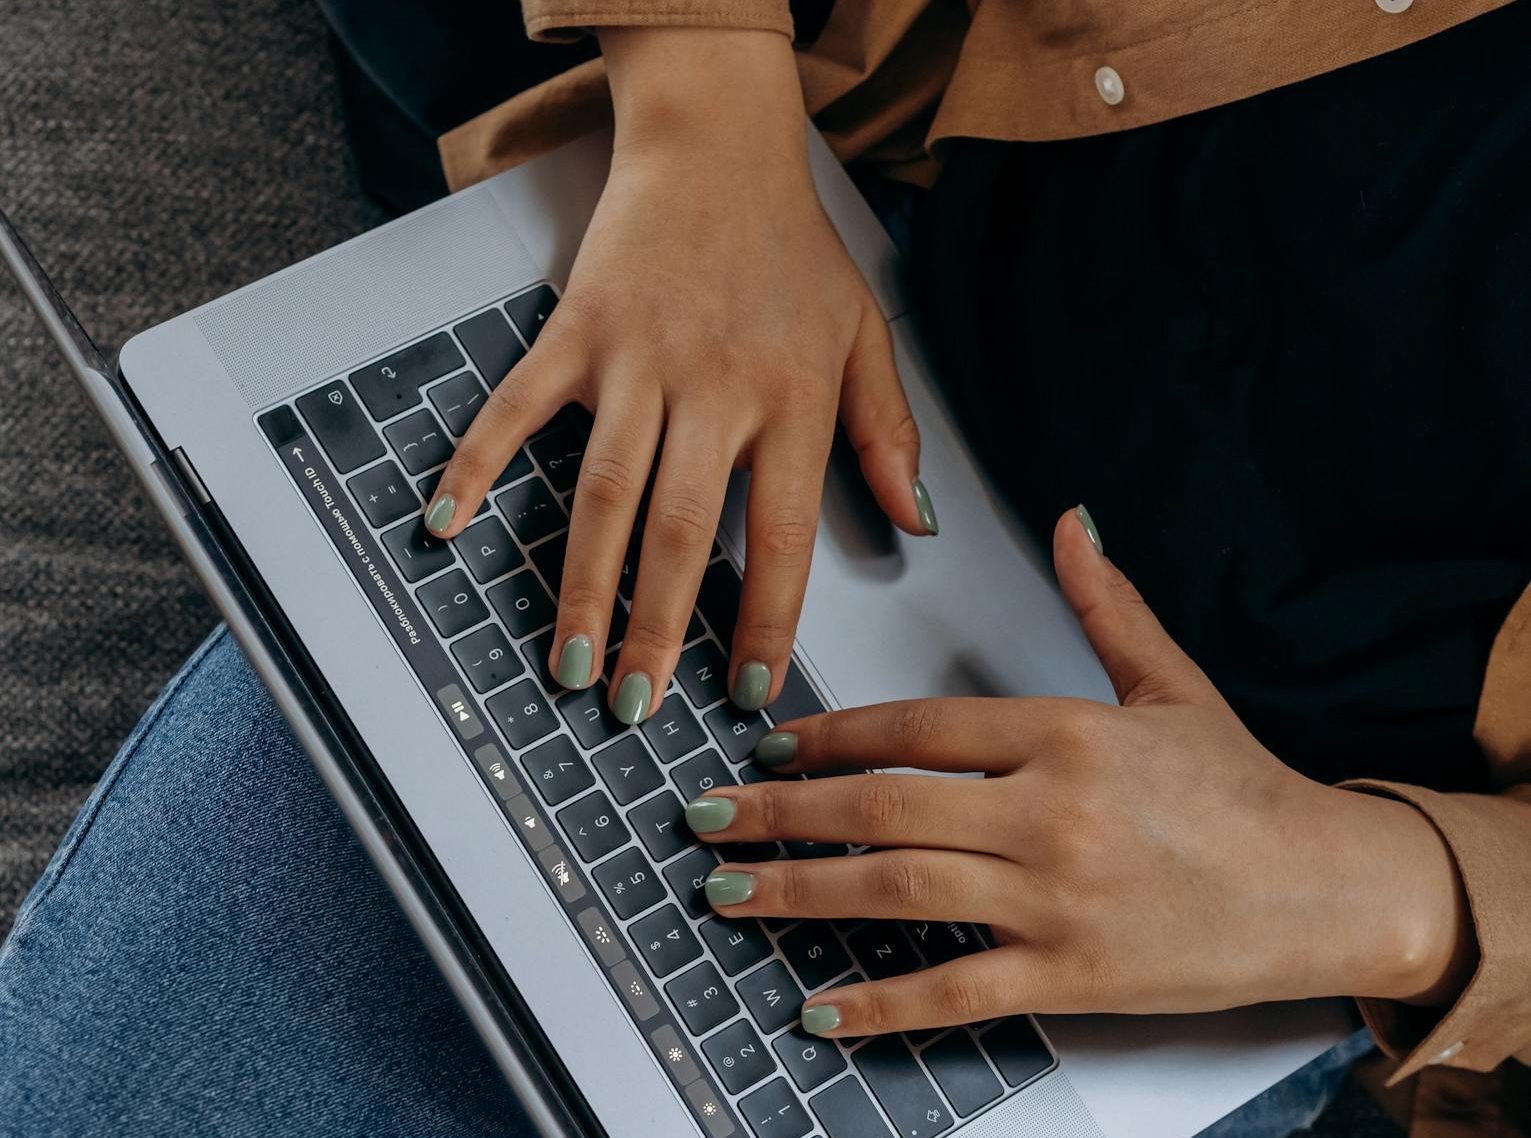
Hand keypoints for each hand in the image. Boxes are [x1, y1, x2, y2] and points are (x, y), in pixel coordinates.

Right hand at [421, 27, 931, 726]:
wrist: (716, 143)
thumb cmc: (792, 245)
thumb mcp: (865, 333)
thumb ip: (889, 433)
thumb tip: (915, 524)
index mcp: (792, 398)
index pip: (782, 534)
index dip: (765, 619)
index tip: (748, 689)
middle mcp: (713, 388)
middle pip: (679, 531)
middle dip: (655, 630)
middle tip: (635, 707)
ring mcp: (636, 360)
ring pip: (603, 491)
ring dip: (582, 586)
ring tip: (569, 664)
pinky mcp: (576, 331)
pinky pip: (516, 408)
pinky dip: (476, 465)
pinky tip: (445, 525)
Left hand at [685, 508, 1476, 1036]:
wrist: (1329, 889)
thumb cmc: (1246, 790)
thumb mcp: (1173, 685)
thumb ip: (1107, 606)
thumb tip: (1073, 523)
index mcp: (1065, 733)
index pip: (918, 725)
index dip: (830, 732)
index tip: (770, 741)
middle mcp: (1051, 812)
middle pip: (884, 805)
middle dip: (781, 812)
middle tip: (705, 816)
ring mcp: (1057, 898)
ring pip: (899, 891)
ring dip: (801, 892)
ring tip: (728, 892)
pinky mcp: (1072, 976)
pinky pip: (956, 991)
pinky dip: (882, 1004)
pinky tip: (819, 1007)